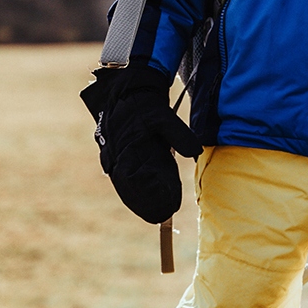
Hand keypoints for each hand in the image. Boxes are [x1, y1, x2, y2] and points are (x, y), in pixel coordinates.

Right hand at [80, 63, 201, 223]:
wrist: (125, 92)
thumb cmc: (145, 104)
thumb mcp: (163, 115)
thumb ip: (179, 134)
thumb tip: (195, 153)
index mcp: (127, 148)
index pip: (136, 179)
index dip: (152, 192)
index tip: (168, 202)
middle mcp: (116, 157)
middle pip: (129, 188)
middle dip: (147, 202)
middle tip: (165, 214)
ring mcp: (112, 159)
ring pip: (124, 187)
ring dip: (139, 202)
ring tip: (157, 215)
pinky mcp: (114, 159)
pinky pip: (121, 182)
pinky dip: (132, 195)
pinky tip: (144, 203)